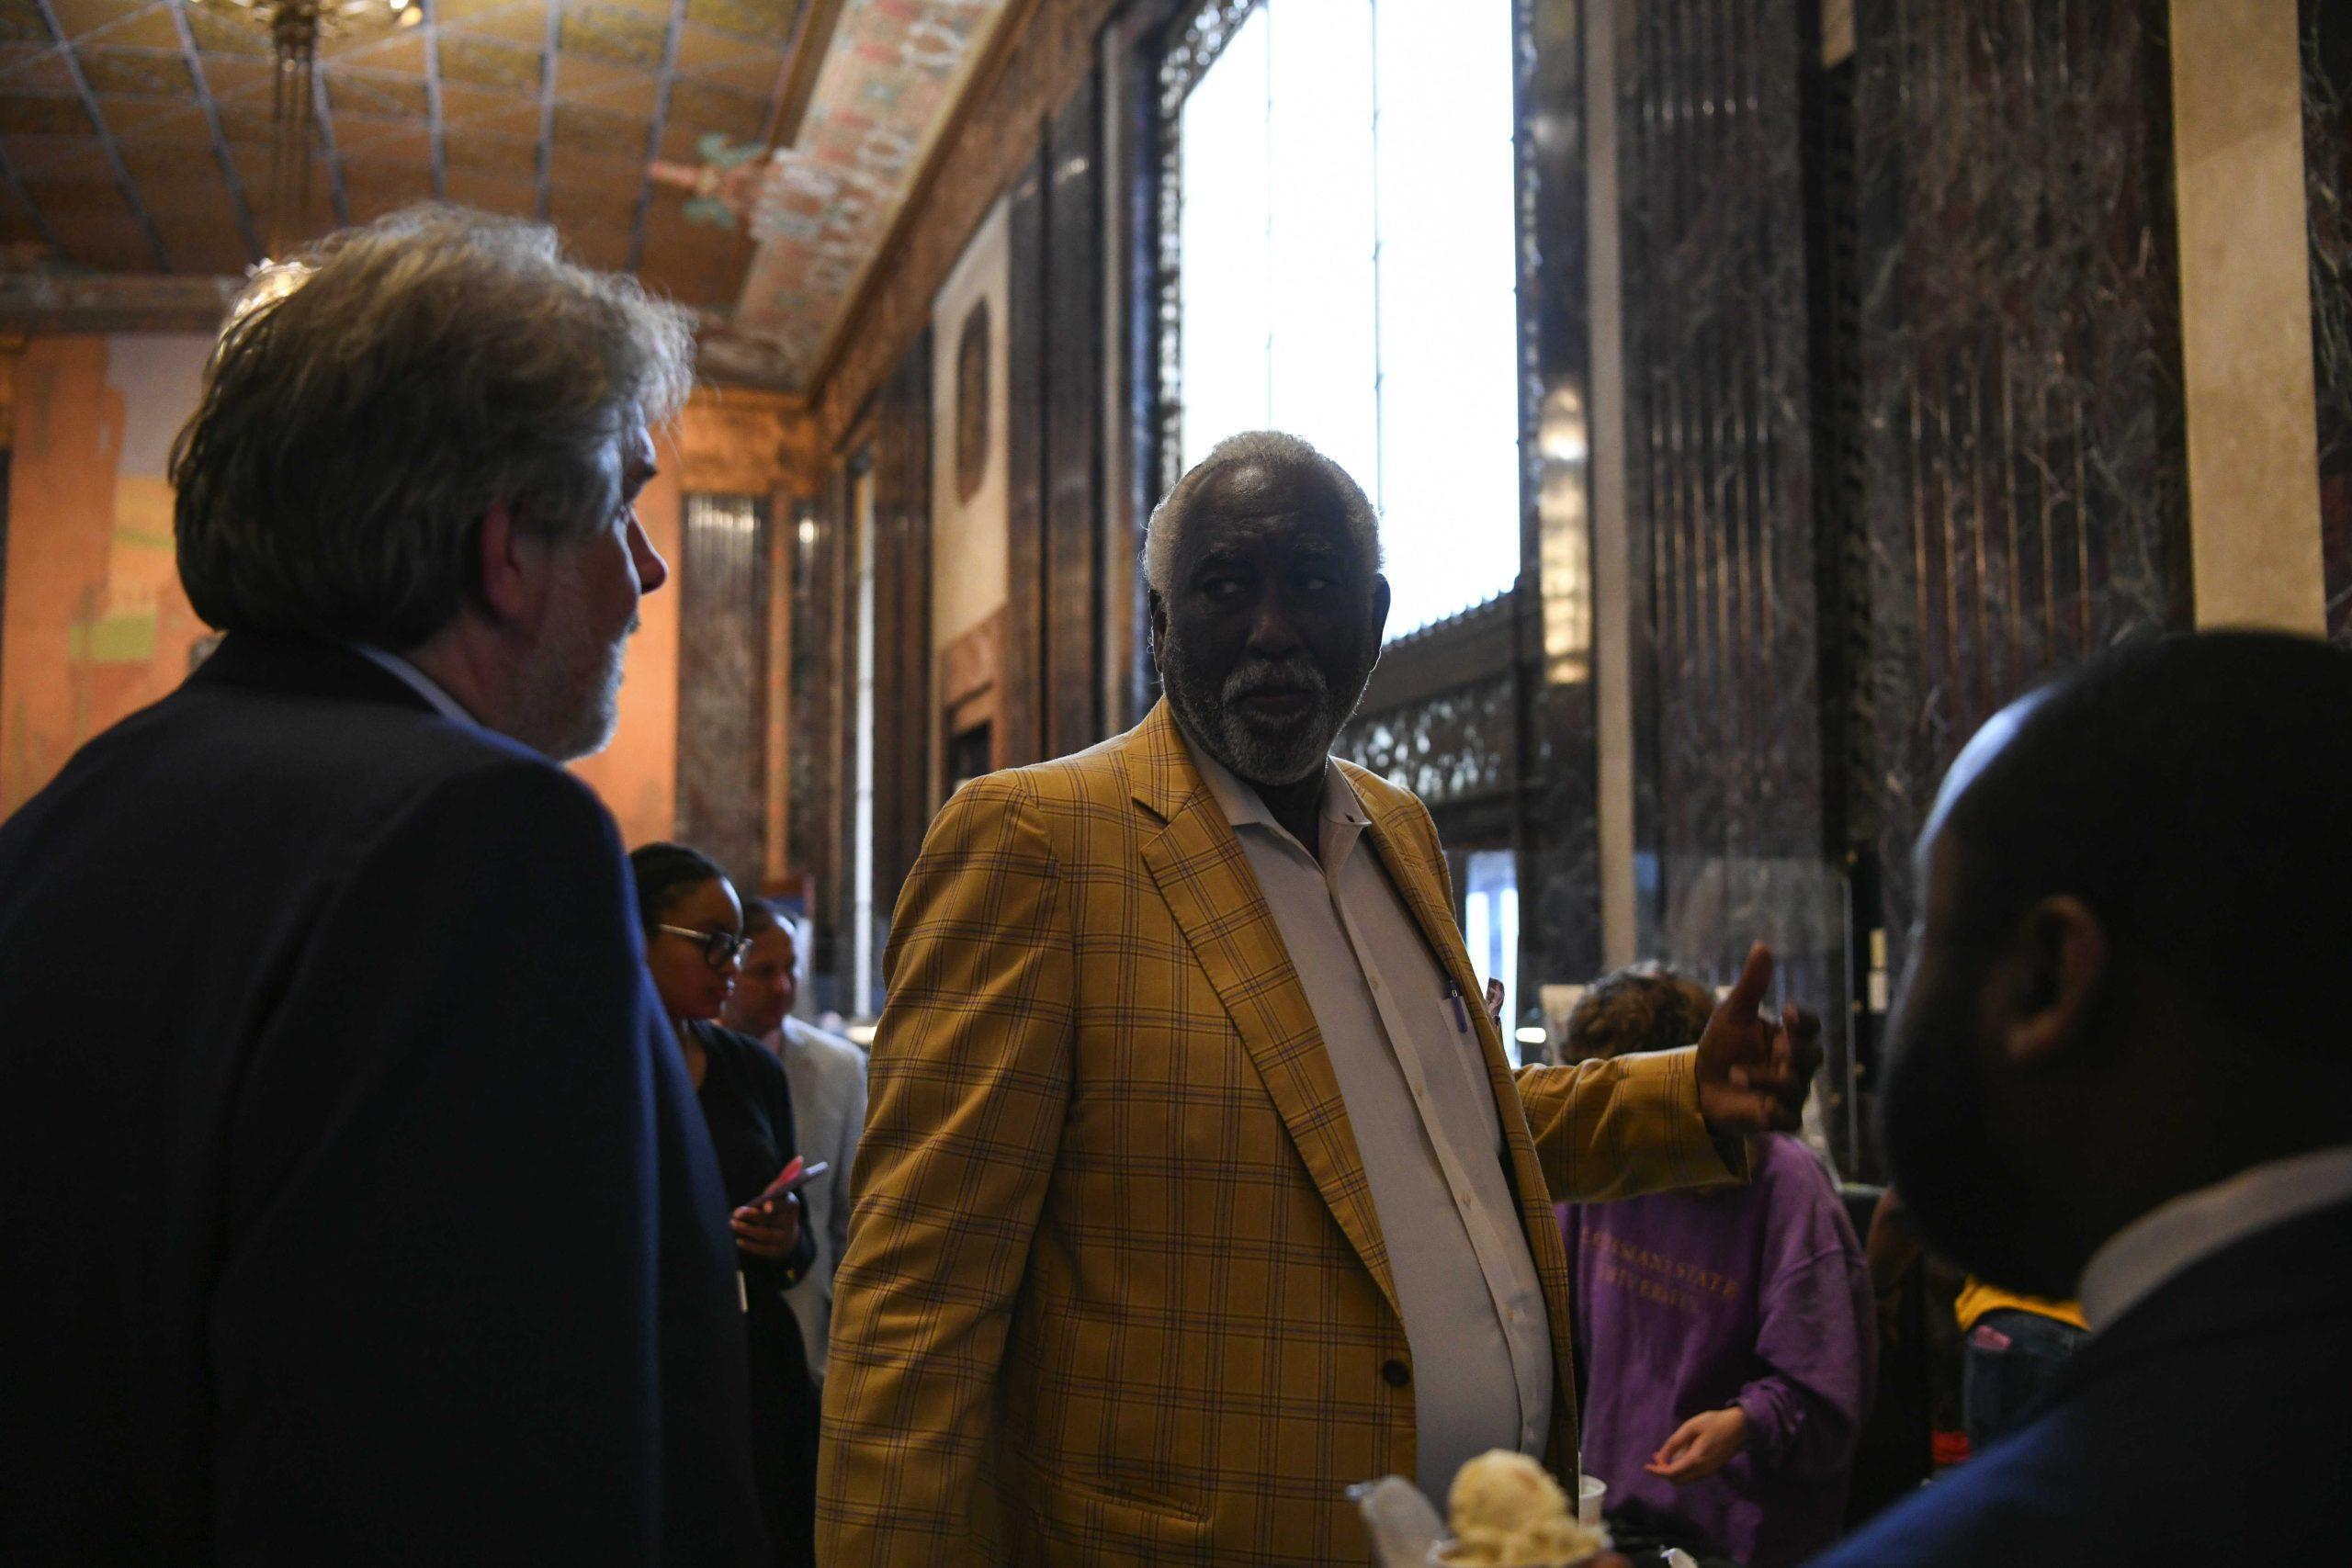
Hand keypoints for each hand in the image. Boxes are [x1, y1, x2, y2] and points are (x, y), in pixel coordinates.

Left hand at [730, 1190, 800, 1258]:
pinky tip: (739, 1240)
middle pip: (771, 1219)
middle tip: (736, 1213)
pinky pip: (763, 1249)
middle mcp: (791, 1222)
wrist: (786, 1231)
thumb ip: (763, 1198)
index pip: (785, 1203)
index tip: (765, 1207)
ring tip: (733, 1223)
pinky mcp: (778, 1250)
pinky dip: (750, 1245)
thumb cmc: (774, 1209)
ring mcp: (786, 1237)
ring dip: (747, 1229)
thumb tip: (739, 1213)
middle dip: (752, 1216)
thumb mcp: (774, 1198)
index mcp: (791, 1205)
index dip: (776, 1205)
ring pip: (765, 1235)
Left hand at [1644, 1405, 1746, 1484]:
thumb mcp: (1690, 1427)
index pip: (1672, 1473)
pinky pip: (1693, 1474)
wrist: (1740, 1427)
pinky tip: (1679, 1453)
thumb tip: (1660, 1457)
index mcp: (1696, 1460)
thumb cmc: (1714, 1423)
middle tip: (1657, 1455)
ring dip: (1673, 1469)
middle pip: (1677, 1480)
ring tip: (1666, 1453)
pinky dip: (1682, 1468)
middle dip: (1664, 1471)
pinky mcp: (1712, 1468)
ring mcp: (1709, 1471)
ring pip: (1685, 1478)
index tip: (1646, 1467)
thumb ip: (1674, 1443)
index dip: (1657, 1472)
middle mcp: (1703, 1470)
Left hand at [1693, 943, 1812, 1135]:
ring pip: (1795, 1087)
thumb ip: (1751, 986)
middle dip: (1797, 1050)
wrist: (1698, 1085)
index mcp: (1788, 1036)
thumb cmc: (1722, 1047)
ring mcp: (1790, 1093)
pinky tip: (1756, 1106)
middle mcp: (1795, 1064)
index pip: (1809, 1026)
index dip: (1803, 1020)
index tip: (1786, 1011)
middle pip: (1813, 1057)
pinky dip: (1774, 1111)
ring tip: (1735, 1074)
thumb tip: (1763, 946)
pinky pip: (1790, 1119)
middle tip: (1779, 1045)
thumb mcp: (1732, 1014)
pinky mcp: (1779, 1119)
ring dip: (1766, 1079)